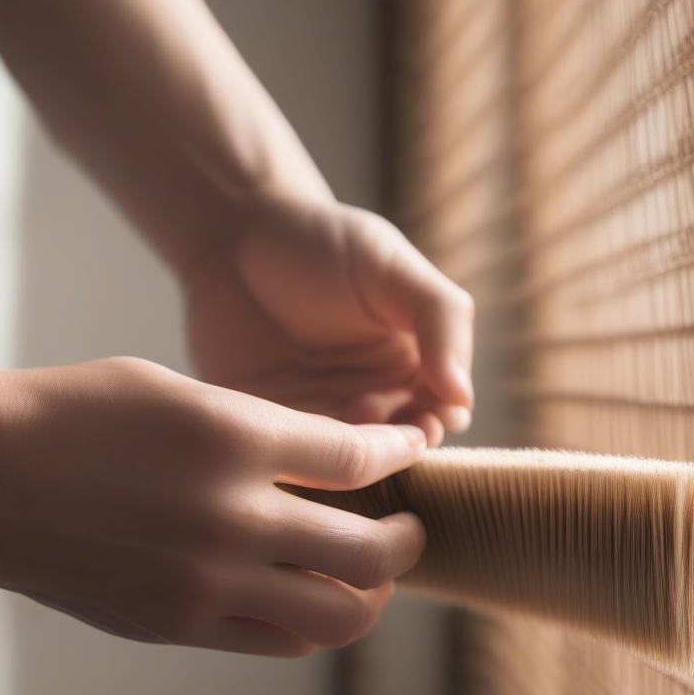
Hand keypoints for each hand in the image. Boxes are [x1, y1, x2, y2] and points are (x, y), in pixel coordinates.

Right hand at [0, 358, 426, 656]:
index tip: (410, 455)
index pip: (358, 459)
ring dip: (370, 596)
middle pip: (369, 555)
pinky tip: (307, 595)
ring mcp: (207, 585)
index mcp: (235, 439)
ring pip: (335, 618)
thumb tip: (328, 467)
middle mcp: (233, 519)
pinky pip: (277, 642)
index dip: (398, 456)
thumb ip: (262, 432)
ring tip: (370, 575)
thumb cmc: (75, 416)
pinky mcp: (178, 627)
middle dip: (407, 542)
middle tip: (411, 530)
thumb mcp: (180, 393)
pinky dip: (310, 622)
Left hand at [183, 197, 474, 447]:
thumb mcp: (392, 266)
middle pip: (397, 446)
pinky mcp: (267, 425)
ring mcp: (318, 415)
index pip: (439, 411)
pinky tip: (305, 430)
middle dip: (398, 444)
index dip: (441, 419)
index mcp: (410, 365)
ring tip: (350, 412)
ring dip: (352, 454)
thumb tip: (462, 398)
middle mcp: (369, 398)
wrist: (231, 233)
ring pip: (345, 461)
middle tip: (386, 419)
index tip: (436, 415)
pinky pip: (290, 456)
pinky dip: (302, 456)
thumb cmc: (323, 241)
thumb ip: (441, 320)